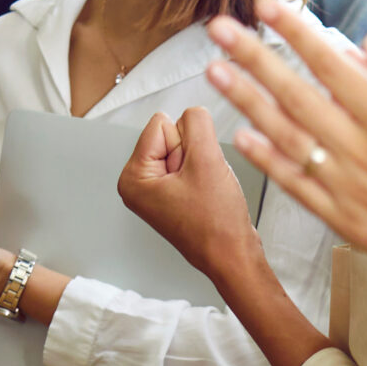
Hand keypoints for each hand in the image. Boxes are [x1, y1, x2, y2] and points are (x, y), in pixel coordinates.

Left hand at [116, 107, 261, 277]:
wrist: (233, 256)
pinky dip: (206, 172)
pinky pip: (193, 162)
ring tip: (206, 190)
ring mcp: (157, 189)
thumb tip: (194, 109)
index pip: (162, 124)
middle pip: (172, 135)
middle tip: (202, 183)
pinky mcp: (175, 193)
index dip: (187, 143)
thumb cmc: (216, 224)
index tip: (194, 172)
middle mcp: (139, 183)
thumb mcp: (207, 161)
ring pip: (186, 147)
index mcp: (133, 177)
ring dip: (202, 163)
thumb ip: (198, 123)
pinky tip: (208, 194)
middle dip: (194, 154)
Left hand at [199, 0, 366, 301]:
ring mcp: (349, 190)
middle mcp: (362, 153)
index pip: (330, 65)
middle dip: (253, 57)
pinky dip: (267, 162)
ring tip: (215, 72)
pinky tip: (243, 138)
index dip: (295, 32)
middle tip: (219, 28)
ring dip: (247, 102)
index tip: (265, 5)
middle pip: (295, 95)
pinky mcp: (346, 222)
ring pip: (286, 137)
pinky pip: (296, 186)